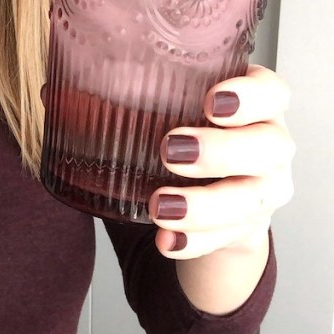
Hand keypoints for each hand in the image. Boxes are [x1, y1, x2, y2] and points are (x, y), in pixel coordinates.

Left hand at [149, 64, 294, 259]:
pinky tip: (167, 240)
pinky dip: (195, 241)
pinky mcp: (247, 227)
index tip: (212, 101)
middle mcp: (269, 145)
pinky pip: (227, 239)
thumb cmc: (188, 134)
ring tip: (160, 206)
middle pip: (270, 146)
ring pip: (252, 198)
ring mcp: (264, 189)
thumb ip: (132, 95)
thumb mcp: (171, 109)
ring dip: (204, 205)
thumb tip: (62, 92)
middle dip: (221, 150)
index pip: (272, 92)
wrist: (211, 195)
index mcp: (256, 105)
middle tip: (171, 150)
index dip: (250, 95)